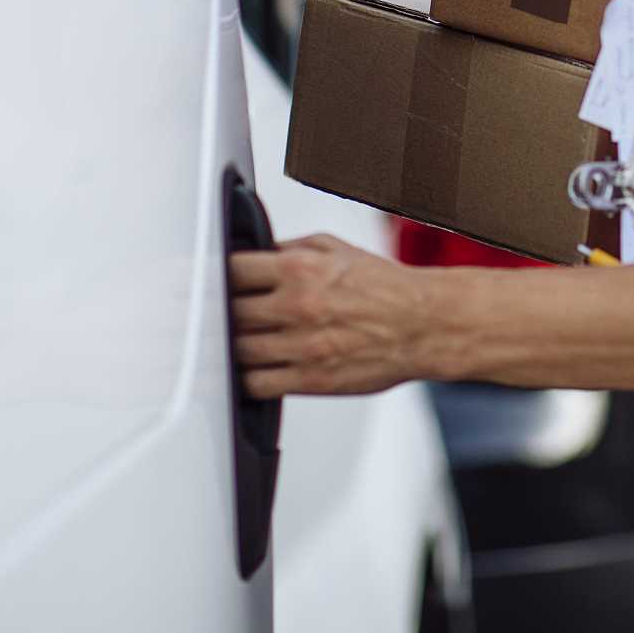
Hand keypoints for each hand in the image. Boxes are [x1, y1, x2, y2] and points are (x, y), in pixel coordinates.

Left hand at [228, 233, 430, 398]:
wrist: (424, 325)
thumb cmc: (384, 287)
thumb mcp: (334, 248)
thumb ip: (289, 249)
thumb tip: (253, 253)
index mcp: (300, 269)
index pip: (232, 270)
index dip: (215, 275)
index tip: (209, 280)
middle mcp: (297, 306)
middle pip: (228, 313)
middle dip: (221, 312)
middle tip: (218, 312)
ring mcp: (302, 347)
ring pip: (238, 351)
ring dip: (231, 346)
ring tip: (234, 340)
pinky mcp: (311, 380)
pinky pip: (257, 385)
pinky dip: (246, 378)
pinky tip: (249, 368)